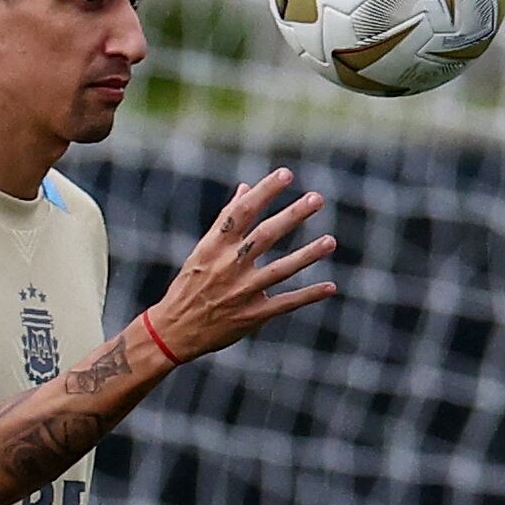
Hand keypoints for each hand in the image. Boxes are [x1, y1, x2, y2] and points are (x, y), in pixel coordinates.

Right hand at [146, 167, 336, 360]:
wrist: (174, 331)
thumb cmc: (190, 285)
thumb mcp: (202, 250)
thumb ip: (226, 221)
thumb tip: (246, 188)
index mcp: (214, 246)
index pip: (241, 211)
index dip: (264, 191)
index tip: (286, 174)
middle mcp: (228, 265)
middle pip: (265, 235)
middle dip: (292, 216)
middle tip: (317, 198)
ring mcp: (242, 291)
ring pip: (280, 269)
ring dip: (307, 255)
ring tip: (330, 241)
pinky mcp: (252, 315)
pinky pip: (285, 303)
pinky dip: (308, 295)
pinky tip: (330, 287)